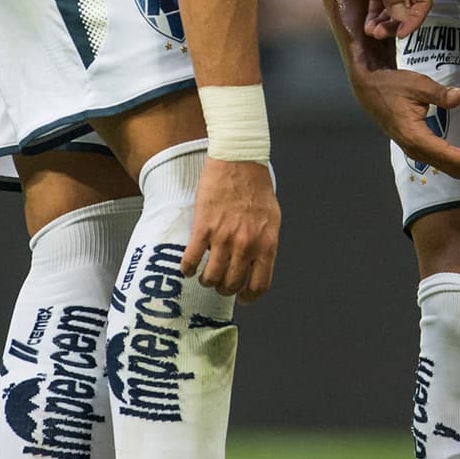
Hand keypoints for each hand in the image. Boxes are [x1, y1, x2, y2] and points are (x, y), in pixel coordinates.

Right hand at [181, 158, 280, 302]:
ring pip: (211, 277)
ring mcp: (224, 237)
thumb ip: (264, 242)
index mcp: (266, 243)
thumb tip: (257, 263)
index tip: (242, 298)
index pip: (259, 284)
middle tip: (220, 284)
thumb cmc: (257, 187)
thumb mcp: (271, 218)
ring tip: (204, 276)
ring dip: (206, 281)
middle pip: (232, 284)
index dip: (249, 297)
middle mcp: (246, 245)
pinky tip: (188, 268)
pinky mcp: (203, 227)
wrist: (239, 160)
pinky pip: (191, 260)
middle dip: (225, 289)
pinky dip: (188, 269)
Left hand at [323, 0, 430, 38]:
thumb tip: (401, 17)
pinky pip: (379, 1)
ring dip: (384, 21)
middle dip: (395, 23)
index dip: (414, 20)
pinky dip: (375, 13)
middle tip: (378, 33)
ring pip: (393, 7)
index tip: (401, 34)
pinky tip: (367, 24)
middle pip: (407, 8)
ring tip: (370, 31)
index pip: (423, 2)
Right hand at [352, 68, 459, 184]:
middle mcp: (416, 149)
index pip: (444, 153)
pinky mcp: (422, 148)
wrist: (370, 91)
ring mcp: (419, 151)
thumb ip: (438, 93)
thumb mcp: (415, 84)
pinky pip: (445, 163)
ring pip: (449, 168)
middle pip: (451, 167)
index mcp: (414, 135)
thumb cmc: (392, 86)